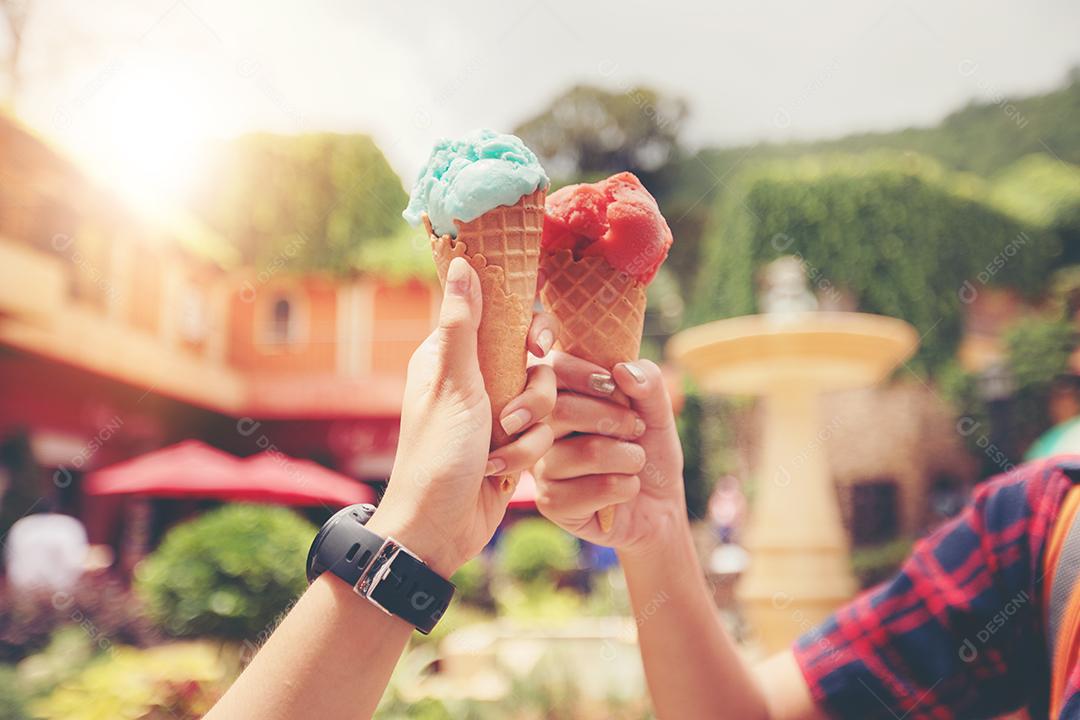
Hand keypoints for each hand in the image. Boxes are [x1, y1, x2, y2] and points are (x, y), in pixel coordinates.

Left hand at [369, 257, 557, 575]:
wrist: (439, 529)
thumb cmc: (437, 456)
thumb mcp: (454, 386)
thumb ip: (463, 325)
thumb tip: (463, 263)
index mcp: (449, 357)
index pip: (502, 319)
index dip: (528, 331)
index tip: (539, 346)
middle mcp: (472, 380)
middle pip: (533, 362)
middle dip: (533, 393)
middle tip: (511, 416)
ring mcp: (492, 414)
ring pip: (543, 401)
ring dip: (528, 430)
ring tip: (500, 450)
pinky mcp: (510, 445)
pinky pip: (541, 434)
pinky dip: (525, 454)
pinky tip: (500, 472)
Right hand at [533, 352, 684, 556]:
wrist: (658, 505)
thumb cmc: (649, 451)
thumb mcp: (657, 410)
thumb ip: (648, 381)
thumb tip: (621, 371)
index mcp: (558, 398)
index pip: (551, 371)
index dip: (583, 373)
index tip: (614, 386)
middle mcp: (540, 430)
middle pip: (563, 410)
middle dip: (615, 419)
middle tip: (637, 429)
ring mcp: (541, 467)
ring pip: (587, 452)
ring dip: (628, 457)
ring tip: (635, 463)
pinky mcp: (550, 503)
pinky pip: (592, 489)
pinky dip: (625, 487)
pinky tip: (625, 490)